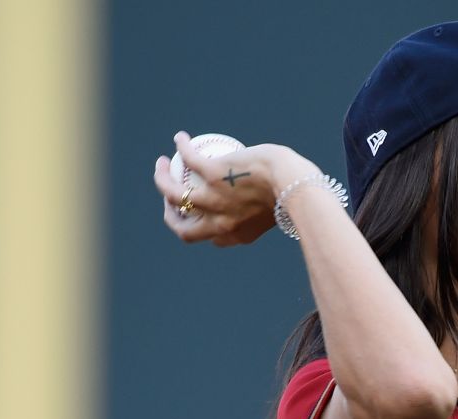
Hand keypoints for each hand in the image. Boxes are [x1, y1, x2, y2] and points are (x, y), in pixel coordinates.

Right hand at [154, 131, 321, 246]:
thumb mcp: (281, 209)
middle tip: (173, 196)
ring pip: (172, 193)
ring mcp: (212, 200)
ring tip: (162, 164)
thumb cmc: (296, 192)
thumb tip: (275, 198)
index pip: (213, 239)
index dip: (203, 229)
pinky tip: (181, 138)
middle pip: (183, 228)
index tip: (204, 215)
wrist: (294, 181)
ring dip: (161, 178)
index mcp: (238, 235)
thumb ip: (273, 209)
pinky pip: (189, 159)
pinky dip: (183, 147)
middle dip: (170, 215)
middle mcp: (220, 224)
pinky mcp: (211, 175)